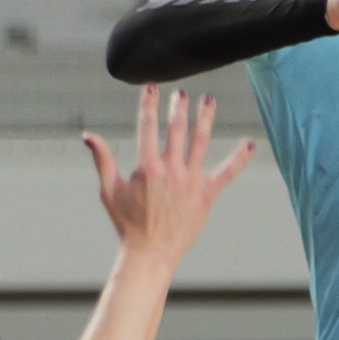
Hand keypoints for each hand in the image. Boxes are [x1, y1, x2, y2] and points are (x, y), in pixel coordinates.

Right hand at [82, 85, 253, 273]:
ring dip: (205, 118)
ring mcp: (191, 181)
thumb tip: (89, 137)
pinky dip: (240, 158)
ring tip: (208, 100)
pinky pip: (227, 173)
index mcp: (147, 167)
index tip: (152, 87)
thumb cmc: (127, 224)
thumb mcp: (109, 191)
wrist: (150, 252)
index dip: (148, 104)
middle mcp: (171, 170)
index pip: (146, 126)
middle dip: (179, 107)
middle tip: (181, 93)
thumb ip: (102, 160)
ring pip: (201, 141)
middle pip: (176, 129)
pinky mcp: (206, 194)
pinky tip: (250, 143)